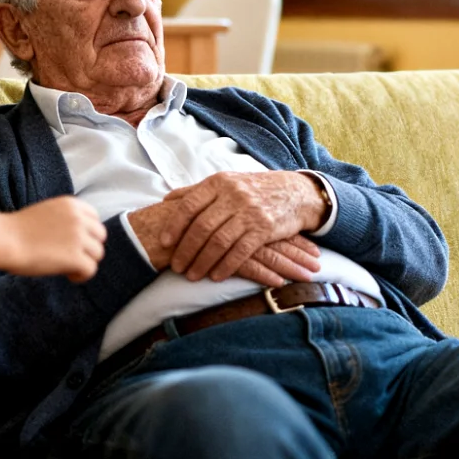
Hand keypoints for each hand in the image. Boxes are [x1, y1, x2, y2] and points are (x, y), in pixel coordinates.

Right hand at [5, 196, 106, 282]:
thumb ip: (66, 219)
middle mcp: (79, 218)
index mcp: (72, 204)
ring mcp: (78, 237)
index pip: (95, 218)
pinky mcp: (75, 257)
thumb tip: (82, 237)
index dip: (87, 233)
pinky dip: (81, 275)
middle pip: (100, 236)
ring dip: (85, 262)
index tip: (75, 242)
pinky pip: (91, 269)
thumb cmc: (18, 230)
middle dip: (89, 247)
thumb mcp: (48, 212)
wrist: (5, 240)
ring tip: (67, 267)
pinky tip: (69, 276)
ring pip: (98, 254)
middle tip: (71, 257)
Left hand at [127, 197, 321, 285]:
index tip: (163, 243)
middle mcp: (233, 194)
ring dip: (203, 262)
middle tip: (176, 267)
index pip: (190, 205)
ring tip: (192, 275)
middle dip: (186, 250)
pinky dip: (226, 266)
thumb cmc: (254, 190)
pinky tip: (216, 276)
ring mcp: (249, 211)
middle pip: (202, 226)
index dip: (174, 225)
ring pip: (219, 241)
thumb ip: (197, 192)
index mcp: (218, 182)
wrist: (294, 193)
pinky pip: (240, 251)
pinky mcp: (265, 228)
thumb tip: (167, 199)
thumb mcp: (226, 183)